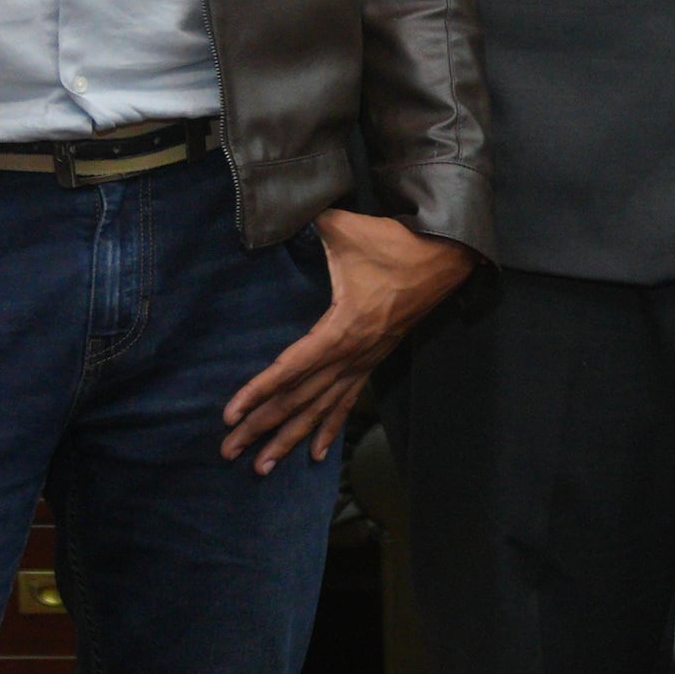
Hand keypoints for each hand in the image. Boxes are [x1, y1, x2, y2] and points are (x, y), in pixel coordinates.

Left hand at [222, 210, 475, 470]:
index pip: (292, 368)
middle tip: (228, 451)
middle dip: (263, 427)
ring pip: (321, 409)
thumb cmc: (394, 242)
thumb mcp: (345, 228)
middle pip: (300, 399)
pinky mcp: (373, 360)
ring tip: (261, 466)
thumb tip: (274, 207)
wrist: (446, 255)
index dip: (259, 392)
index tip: (230, 414)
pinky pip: (347, 402)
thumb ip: (307, 221)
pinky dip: (328, 428)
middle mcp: (353, 354)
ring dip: (290, 438)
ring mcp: (365, 361)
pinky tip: (315, 455)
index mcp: (343, 328)